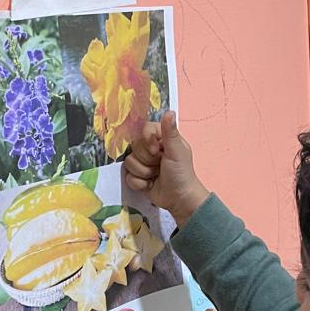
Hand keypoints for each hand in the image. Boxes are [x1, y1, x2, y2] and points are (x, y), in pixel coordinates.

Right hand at [124, 111, 209, 226]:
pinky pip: (127, 176)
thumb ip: (170, 132)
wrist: (179, 199)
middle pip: (134, 147)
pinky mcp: (137, 176)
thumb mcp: (177, 152)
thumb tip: (169, 112)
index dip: (147, 140)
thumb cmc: (182, 173)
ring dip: (144, 172)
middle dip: (147, 160)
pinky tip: (150, 184)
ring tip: (156, 176)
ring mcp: (142, 163)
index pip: (144, 129)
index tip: (157, 151)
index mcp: (161, 139)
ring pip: (129, 162)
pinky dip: (139, 183)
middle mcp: (150, 148)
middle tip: (160, 166)